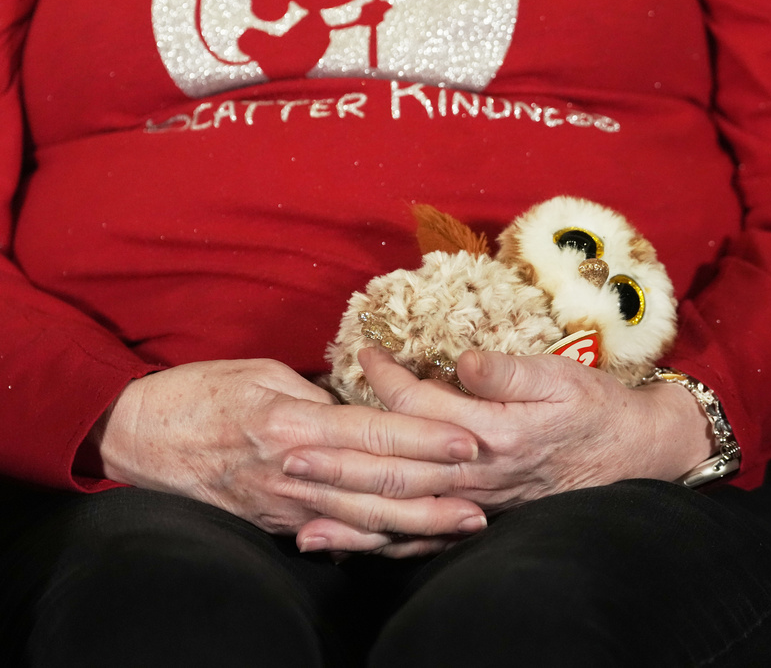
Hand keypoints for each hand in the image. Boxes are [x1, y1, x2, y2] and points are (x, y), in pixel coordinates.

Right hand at [86, 358, 485, 556]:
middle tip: (486, 496)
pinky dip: (378, 543)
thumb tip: (363, 407)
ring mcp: (285, 504)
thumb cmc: (200, 393)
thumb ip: (318, 394)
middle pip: (378, 486)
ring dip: (418, 526)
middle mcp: (294, 470)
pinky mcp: (276, 523)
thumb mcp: (262, 373)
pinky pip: (336, 537)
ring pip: (363, 522)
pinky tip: (411, 543)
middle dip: (437, 492)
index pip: (374, 434)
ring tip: (464, 526)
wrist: (138, 437)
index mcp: (292, 423)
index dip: (426, 440)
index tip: (469, 441)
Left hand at [285, 347, 715, 512]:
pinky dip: (382, 545)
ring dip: (348, 513)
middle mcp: (478, 476)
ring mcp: (476, 505)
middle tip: (284, 448)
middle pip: (396, 469)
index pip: (422, 407)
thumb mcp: (560, 376)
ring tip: (298, 513)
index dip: (387, 378)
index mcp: (494, 433)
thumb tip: (462, 361)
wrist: (633, 455)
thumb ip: (508, 371)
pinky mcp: (480, 520)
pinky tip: (349, 546)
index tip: (361, 353)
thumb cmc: (594, 410)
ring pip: (402, 513)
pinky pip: (424, 540)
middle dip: (338, 460)